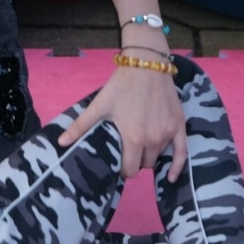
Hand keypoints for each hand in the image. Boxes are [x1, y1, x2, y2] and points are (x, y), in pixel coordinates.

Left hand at [57, 64, 185, 179]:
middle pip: (144, 164)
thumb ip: (80, 126)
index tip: (118, 163)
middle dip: (135, 161)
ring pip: (158, 157)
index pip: (129, 169)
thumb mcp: (99, 106)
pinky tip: (172, 177)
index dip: (122, 170)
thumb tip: (61, 143)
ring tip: (140, 147)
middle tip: (128, 151)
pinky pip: (182, 153)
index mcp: (133, 138)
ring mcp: (168, 133)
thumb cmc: (121, 86)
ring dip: (149, 156)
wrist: (147, 66)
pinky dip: (177, 166)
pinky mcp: (179, 126)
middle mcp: (153, 139)